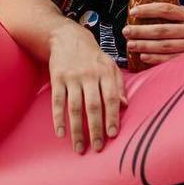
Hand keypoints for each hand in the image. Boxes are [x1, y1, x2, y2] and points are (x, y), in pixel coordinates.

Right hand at [48, 24, 127, 154]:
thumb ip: (119, 85)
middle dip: (96, 129)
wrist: (68, 36)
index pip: (111, 98)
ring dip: (77, 130)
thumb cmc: (93, 55)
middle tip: (97, 148)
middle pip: (93, 106)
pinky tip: (61, 134)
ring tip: (79, 148)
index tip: (112, 135)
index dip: (112, 117)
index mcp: (105, 72)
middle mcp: (89, 75)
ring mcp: (72, 77)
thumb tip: (126, 106)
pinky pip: (57, 101)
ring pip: (75, 107)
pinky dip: (58, 119)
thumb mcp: (110, 64)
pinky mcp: (57, 78)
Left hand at [123, 3, 183, 65]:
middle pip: (160, 29)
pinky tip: (145, 57)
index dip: (148, 9)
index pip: (166, 9)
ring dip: (144, 45)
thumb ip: (183, 16)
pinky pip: (171, 60)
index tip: (134, 11)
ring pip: (163, 45)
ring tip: (130, 45)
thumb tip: (156, 13)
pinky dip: (156, 59)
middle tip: (126, 31)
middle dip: (140, 30)